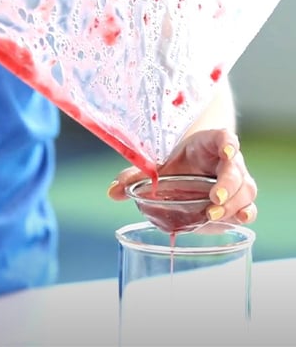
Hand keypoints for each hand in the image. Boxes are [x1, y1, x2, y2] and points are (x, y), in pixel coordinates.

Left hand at [107, 128, 257, 224]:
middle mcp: (229, 161)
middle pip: (238, 171)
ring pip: (246, 190)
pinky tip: (237, 219)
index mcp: (211, 144)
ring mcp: (237, 180)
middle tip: (213, 201)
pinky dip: (244, 213)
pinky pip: (248, 205)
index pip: (225, 138)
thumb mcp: (159, 166)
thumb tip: (111, 192)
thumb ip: (136, 176)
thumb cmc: (179, 164)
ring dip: (234, 204)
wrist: (194, 166)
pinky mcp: (238, 198)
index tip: (227, 150)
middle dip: (228, 187)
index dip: (228, 144)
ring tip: (214, 215)